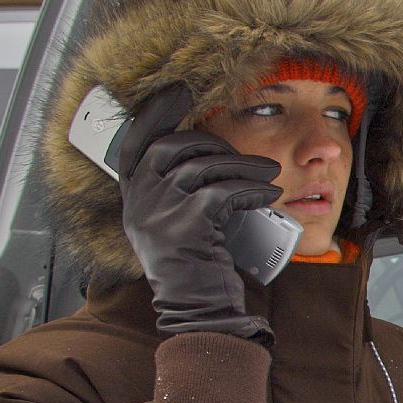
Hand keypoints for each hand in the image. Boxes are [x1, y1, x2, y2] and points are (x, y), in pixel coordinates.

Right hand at [118, 87, 282, 339]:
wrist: (198, 309)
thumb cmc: (194, 265)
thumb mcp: (170, 223)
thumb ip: (170, 189)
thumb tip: (199, 150)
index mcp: (133, 197)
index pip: (135, 142)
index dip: (155, 114)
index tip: (178, 93)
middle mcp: (139, 203)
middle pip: (172, 148)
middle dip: (215, 143)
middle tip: (246, 156)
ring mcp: (159, 215)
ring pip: (203, 168)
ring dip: (244, 167)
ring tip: (270, 175)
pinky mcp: (187, 228)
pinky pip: (223, 193)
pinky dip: (251, 190)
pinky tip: (270, 196)